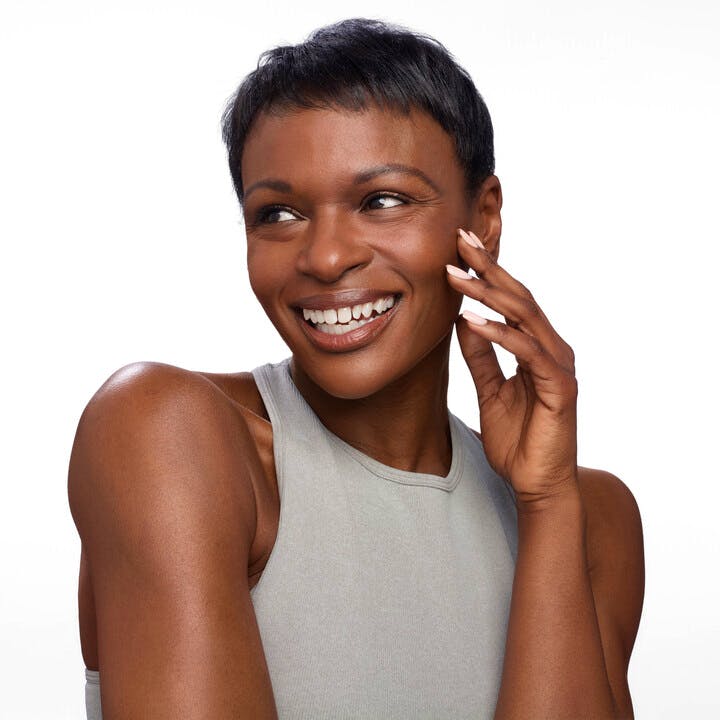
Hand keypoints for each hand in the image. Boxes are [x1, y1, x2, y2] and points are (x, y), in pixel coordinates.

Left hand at [446, 228, 578, 503]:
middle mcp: (551, 348)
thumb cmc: (517, 440)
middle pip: (519, 297)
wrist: (536, 484)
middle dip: (489, 267)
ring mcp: (558, 366)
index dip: (486, 273)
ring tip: (457, 273)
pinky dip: (499, 334)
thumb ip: (481, 355)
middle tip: (460, 238)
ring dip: (489, 293)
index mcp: (536, 347)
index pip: (510, 301)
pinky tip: (472, 320)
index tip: (459, 248)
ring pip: (525, 316)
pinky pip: (526, 351)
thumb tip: (463, 319)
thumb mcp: (489, 389)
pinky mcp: (559, 387)